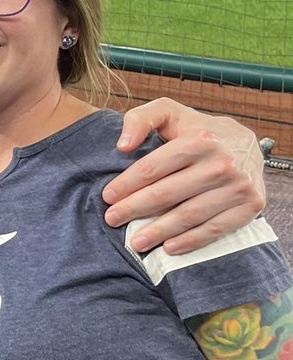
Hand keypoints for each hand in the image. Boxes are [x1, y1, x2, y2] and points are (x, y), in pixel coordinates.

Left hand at [102, 97, 264, 254]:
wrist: (245, 143)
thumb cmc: (197, 129)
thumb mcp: (168, 111)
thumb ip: (140, 119)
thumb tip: (122, 146)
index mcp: (198, 139)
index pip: (153, 167)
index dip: (127, 184)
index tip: (108, 196)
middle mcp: (220, 164)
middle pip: (167, 193)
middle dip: (135, 208)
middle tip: (112, 219)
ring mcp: (238, 187)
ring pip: (189, 215)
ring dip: (159, 231)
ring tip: (136, 242)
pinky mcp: (251, 206)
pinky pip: (216, 229)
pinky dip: (191, 241)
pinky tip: (169, 247)